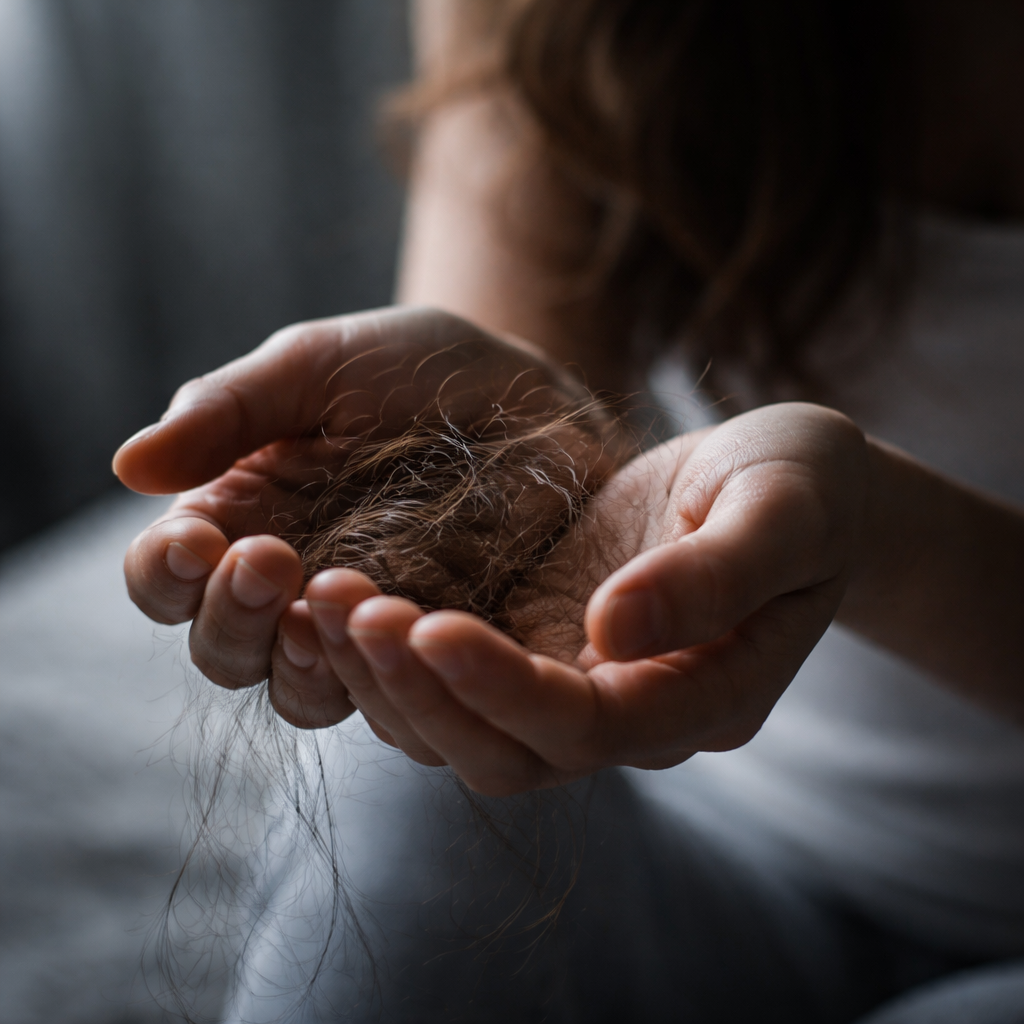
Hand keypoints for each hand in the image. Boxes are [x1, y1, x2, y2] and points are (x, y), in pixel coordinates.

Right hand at [116, 307, 601, 714]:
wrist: (535, 395)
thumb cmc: (418, 369)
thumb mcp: (321, 365)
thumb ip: (230, 410)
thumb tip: (126, 467)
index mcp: (242, 518)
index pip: (166, 576)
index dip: (164, 572)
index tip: (199, 541)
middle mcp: (289, 587)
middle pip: (224, 650)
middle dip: (230, 618)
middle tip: (270, 561)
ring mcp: (362, 626)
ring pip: (298, 691)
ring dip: (296, 664)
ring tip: (327, 609)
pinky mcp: (432, 650)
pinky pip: (392, 695)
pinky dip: (381, 679)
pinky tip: (403, 632)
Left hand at [278, 402, 867, 792]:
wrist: (787, 480)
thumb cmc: (803, 486)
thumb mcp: (779, 511)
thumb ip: (714, 576)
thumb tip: (613, 633)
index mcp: (700, 696)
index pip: (588, 729)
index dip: (503, 691)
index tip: (427, 623)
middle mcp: (630, 712)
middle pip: (508, 753)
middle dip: (421, 693)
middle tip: (347, 609)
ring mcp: (577, 682)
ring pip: (464, 730)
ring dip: (390, 678)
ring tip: (327, 598)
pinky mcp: (539, 641)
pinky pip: (453, 676)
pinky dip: (394, 652)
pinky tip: (343, 595)